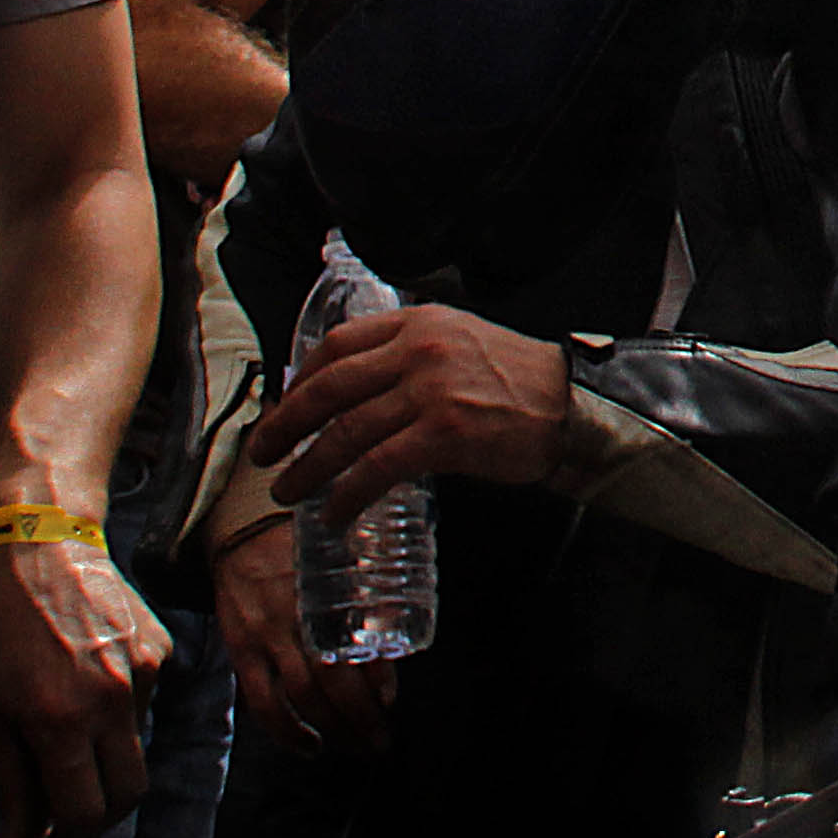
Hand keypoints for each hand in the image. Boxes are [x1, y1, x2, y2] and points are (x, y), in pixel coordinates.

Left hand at [0, 529, 169, 837]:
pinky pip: (145, 703)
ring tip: (67, 720)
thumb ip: (11, 779)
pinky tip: (88, 676)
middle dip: (103, 815)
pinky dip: (119, 710)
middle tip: (72, 811)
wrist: (38, 545)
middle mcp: (110, 701)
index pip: (85, 812)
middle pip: (128, 793)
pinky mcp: (160, 649)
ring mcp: (144, 673)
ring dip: (106, 756)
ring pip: (136, 747)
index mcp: (59, 720)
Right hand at [213, 518, 391, 752]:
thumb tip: (395, 640)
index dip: (375, 677)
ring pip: (300, 697)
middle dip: (359, 717)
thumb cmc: (304, 548)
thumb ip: (368, 591)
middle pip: (330, 680)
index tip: (389, 700)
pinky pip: (262, 703)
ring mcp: (265, 636)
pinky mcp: (241, 651)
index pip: (354, 642)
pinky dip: (286, 731)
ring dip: (330, 729)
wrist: (242, 530)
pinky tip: (310, 746)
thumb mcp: (342, 556)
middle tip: (381, 741)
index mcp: (327, 591)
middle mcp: (297, 616)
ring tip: (355, 746)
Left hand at [249, 303, 569, 519]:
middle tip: (263, 453)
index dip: (302, 378)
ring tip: (288, 491)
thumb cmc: (521, 380)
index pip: (340, 344)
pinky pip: (376, 468)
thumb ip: (414, 352)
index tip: (285, 403)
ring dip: (307, 468)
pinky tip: (334, 514)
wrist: (574, 407)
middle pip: (329, 388)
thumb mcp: (462, 340)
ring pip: (345, 432)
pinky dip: (346, 494)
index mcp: (419, 322)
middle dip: (286, 425)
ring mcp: (430, 392)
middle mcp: (418, 350)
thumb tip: (362, 385)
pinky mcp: (443, 434)